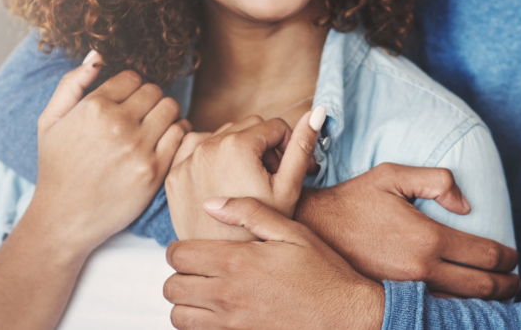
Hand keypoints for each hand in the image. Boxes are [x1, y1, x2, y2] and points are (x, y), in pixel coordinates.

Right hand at [31, 51, 190, 252]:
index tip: (125, 102)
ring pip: (171, 108)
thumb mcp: (50, 121)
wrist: (64, 218)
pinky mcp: (154, 171)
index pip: (132, 77)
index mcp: (93, 107)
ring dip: (165, 114)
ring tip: (153, 127)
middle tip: (141, 116)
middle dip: (149, 100)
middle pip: (154, 91)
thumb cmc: (56, 168)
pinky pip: (181, 135)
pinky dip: (178, 134)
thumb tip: (96, 56)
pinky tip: (164, 142)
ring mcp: (138, 148)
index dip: (130, 88)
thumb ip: (71, 83)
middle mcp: (117, 124)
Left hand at [164, 197, 383, 329]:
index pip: (178, 255)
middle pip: (172, 288)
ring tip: (205, 295)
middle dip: (181, 276)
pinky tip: (218, 316)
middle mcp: (227, 296)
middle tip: (198, 271)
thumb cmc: (323, 273)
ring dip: (187, 305)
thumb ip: (249, 213)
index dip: (180, 250)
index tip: (193, 249)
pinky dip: (200, 327)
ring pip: (179, 317)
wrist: (348, 317)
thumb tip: (211, 204)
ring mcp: (231, 326)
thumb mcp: (292, 232)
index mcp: (236, 262)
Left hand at [166, 108, 323, 240]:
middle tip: (272, 178)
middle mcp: (207, 146)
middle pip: (247, 127)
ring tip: (248, 182)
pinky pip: (196, 150)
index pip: (274, 125)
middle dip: (263, 147)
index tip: (293, 169)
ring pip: (222, 136)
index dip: (289, 145)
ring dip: (238, 150)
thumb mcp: (288, 188)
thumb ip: (302, 146)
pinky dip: (211, 158)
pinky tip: (224, 183)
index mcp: (237, 145)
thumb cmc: (261, 231)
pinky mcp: (173, 175)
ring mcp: (186, 161)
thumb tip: (317, 111)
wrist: (225, 265)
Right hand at [296, 163, 519, 298]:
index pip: (484, 255)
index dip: (506, 257)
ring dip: (485, 304)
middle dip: (506, 285)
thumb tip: (465, 206)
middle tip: (516, 281)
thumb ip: (435, 180)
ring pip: (461, 305)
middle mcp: (422, 270)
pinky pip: (436, 312)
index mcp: (428, 238)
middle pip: (481, 287)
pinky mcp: (394, 300)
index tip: (513, 256)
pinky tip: (464, 306)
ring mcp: (407, 290)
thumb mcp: (393, 176)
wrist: (313, 228)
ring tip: (498, 296)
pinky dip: (456, 311)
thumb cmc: (354, 199)